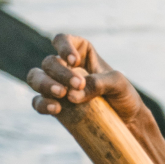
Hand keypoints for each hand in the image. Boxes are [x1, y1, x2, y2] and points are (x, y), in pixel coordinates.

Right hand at [26, 33, 149, 124]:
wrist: (128, 123)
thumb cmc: (124, 97)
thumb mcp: (118, 84)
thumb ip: (98, 83)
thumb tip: (72, 95)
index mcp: (80, 53)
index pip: (62, 40)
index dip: (63, 47)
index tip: (74, 60)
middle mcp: (65, 68)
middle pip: (50, 62)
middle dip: (60, 73)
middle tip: (78, 85)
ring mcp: (57, 86)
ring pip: (36, 78)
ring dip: (45, 84)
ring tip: (61, 95)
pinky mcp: (54, 106)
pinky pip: (38, 102)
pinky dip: (42, 104)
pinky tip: (55, 109)